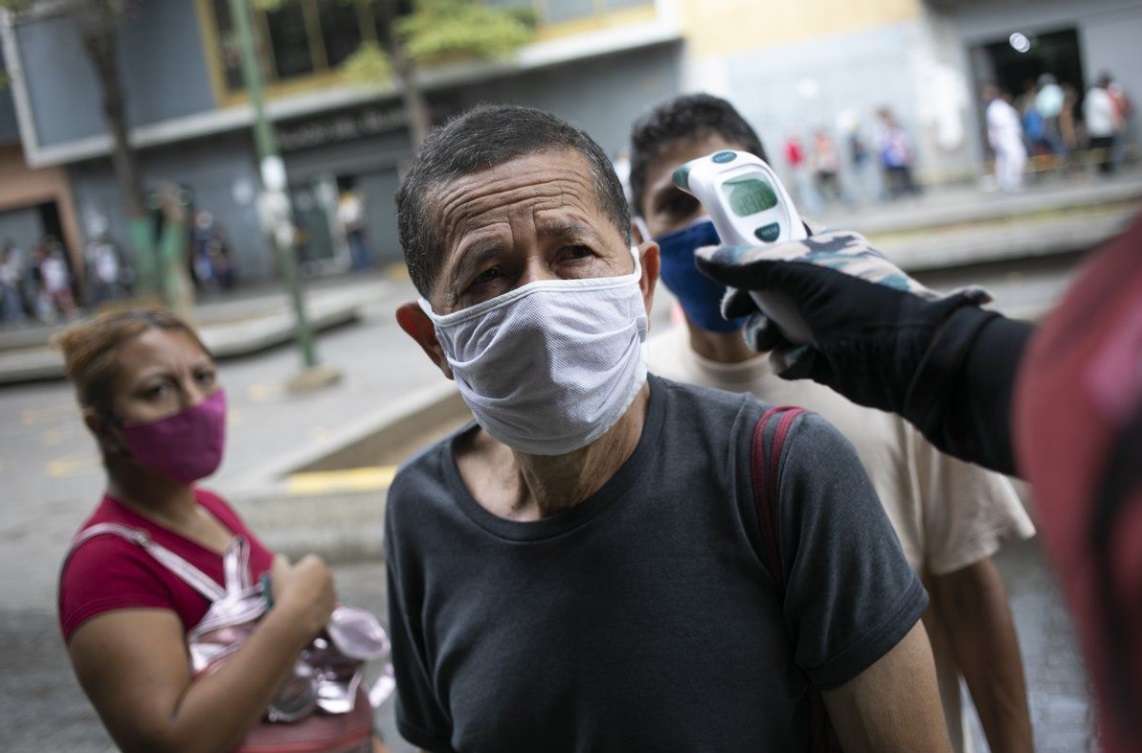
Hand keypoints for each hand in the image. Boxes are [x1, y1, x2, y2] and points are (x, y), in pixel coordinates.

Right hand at [269, 554, 335, 638]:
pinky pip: (323, 604)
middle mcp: (329, 574)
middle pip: (315, 576)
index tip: (289, 580)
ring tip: (299, 604)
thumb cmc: (287, 590)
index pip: (307, 562)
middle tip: (293, 592)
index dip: (297, 571)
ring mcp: (333, 591)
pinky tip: (305, 612)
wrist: (297, 617)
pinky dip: (317, 607)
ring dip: (313, 594)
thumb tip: (282, 559)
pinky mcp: (333, 607)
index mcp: (316, 563)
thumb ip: (280, 561)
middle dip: (307, 581)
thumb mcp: (277, 571)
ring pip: (321, 590)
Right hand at [696, 230, 990, 415]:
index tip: (721, 257)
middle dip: (746, 302)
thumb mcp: (802, 274)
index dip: (747, 247)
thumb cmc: (865, 304)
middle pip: (761, 288)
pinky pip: (785, 358)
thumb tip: (702, 255)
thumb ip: (749, 265)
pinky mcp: (821, 358)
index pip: (775, 238)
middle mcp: (821, 285)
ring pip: (768, 326)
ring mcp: (820, 322)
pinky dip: (789, 361)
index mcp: (824, 251)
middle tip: (734, 310)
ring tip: (773, 340)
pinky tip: (805, 361)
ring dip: (763, 334)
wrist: (910, 361)